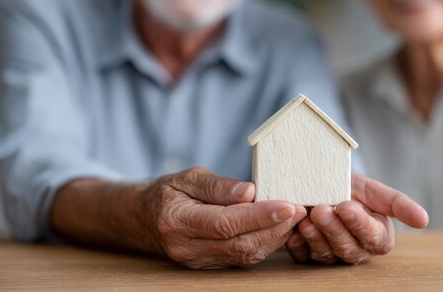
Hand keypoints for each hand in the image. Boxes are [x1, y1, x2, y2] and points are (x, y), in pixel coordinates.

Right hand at [139, 167, 306, 268]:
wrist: (142, 219)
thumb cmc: (168, 193)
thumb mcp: (188, 178)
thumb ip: (218, 186)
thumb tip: (250, 192)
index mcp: (177, 220)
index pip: (226, 222)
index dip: (260, 216)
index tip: (287, 204)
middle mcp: (186, 247)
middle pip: (240, 244)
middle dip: (275, 228)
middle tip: (300, 209)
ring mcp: (196, 261)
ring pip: (244, 255)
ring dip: (274, 238)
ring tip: (294, 217)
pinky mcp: (208, 266)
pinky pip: (241, 258)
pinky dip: (264, 244)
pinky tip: (278, 229)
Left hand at [285, 174, 427, 263]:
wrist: (320, 183)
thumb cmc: (350, 186)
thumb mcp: (374, 190)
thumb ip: (398, 204)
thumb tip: (424, 220)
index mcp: (377, 237)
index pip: (372, 237)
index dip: (359, 223)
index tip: (346, 205)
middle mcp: (355, 249)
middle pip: (347, 248)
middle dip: (333, 228)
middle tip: (321, 209)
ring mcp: (330, 254)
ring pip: (325, 254)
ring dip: (314, 236)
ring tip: (305, 217)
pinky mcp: (307, 254)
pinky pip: (302, 255)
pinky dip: (296, 242)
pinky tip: (293, 228)